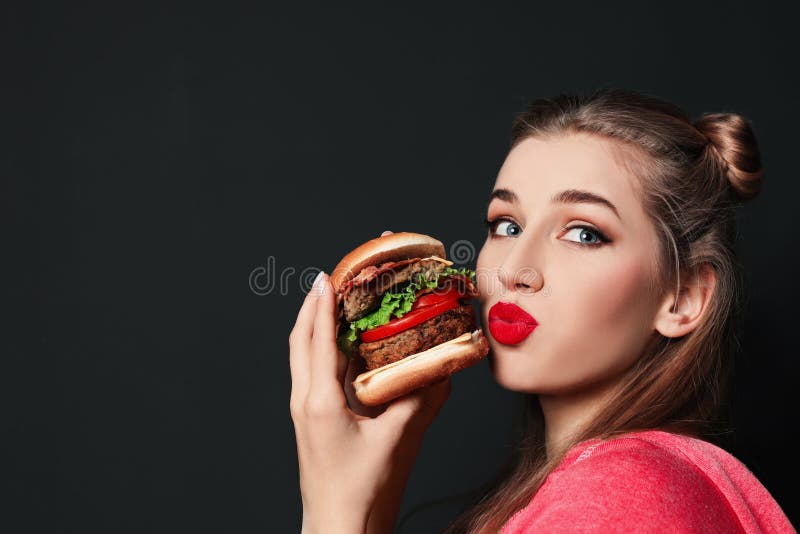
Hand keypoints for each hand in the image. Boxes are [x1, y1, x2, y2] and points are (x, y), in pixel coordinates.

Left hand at [289, 266, 449, 532]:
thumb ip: (422, 399)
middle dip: (315, 306)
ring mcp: (306, 410)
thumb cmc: (363, 491)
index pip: (317, 339)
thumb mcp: (398, 440)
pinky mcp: (313, 420)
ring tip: (339, 302)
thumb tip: (442, 367)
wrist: (339, 529)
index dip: (323, 304)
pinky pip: (316, 374)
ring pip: (305, 356)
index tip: (327, 275)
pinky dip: (327, 352)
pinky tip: (349, 346)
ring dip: (318, 327)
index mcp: (319, 400)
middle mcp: (305, 400)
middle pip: (301, 340)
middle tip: (332, 279)